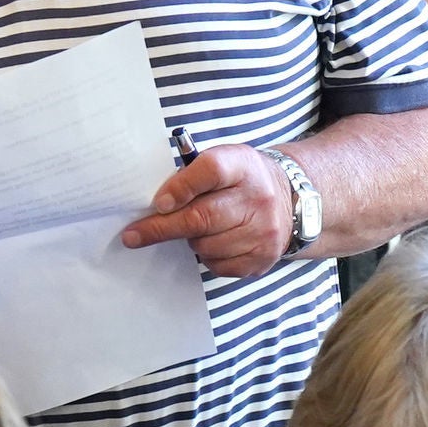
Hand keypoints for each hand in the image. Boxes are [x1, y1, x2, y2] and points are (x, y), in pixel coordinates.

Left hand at [121, 144, 295, 278]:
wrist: (293, 201)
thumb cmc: (242, 180)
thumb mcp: (225, 161)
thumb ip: (193, 174)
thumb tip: (155, 203)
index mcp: (243, 166)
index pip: (211, 171)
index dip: (181, 187)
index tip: (158, 203)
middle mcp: (257, 198)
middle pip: (201, 217)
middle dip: (161, 228)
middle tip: (134, 235)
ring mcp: (263, 231)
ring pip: (205, 245)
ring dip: (191, 240)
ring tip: (199, 228)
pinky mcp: (261, 258)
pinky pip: (217, 265)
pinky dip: (207, 256)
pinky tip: (216, 242)